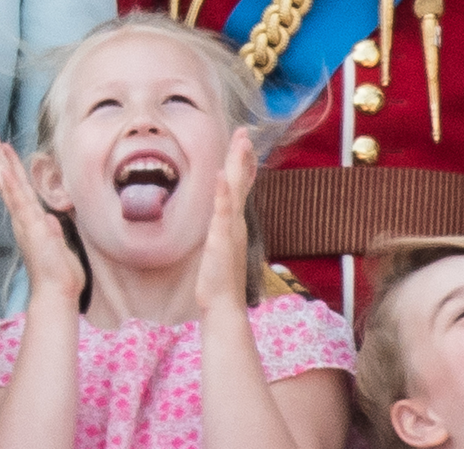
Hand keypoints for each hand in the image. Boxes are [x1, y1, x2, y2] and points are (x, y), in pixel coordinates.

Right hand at [0, 133, 83, 301]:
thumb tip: (50, 220)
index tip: (4, 150)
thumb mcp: (59, 247)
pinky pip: (18, 202)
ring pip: (9, 187)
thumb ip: (52, 231)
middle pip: (9, 183)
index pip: (19, 189)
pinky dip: (10, 185)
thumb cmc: (59, 274)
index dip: (12, 168)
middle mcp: (23, 220)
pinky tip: (2, 169)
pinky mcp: (31, 228)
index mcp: (30, 222)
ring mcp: (25, 222)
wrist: (56, 292)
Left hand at [195, 128, 256, 311]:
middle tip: (244, 131)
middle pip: (240, 182)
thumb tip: (221, 222)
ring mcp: (231, 229)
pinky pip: (223, 211)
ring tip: (240, 142)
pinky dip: (224, 192)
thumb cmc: (220, 280)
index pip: (240, 187)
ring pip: (235, 190)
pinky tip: (222, 175)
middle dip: (242, 156)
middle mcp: (237, 222)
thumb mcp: (219, 250)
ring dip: (237, 165)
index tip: (244, 142)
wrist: (223, 303)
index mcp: (234, 223)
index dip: (243, 165)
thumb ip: (221, 233)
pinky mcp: (222, 238)